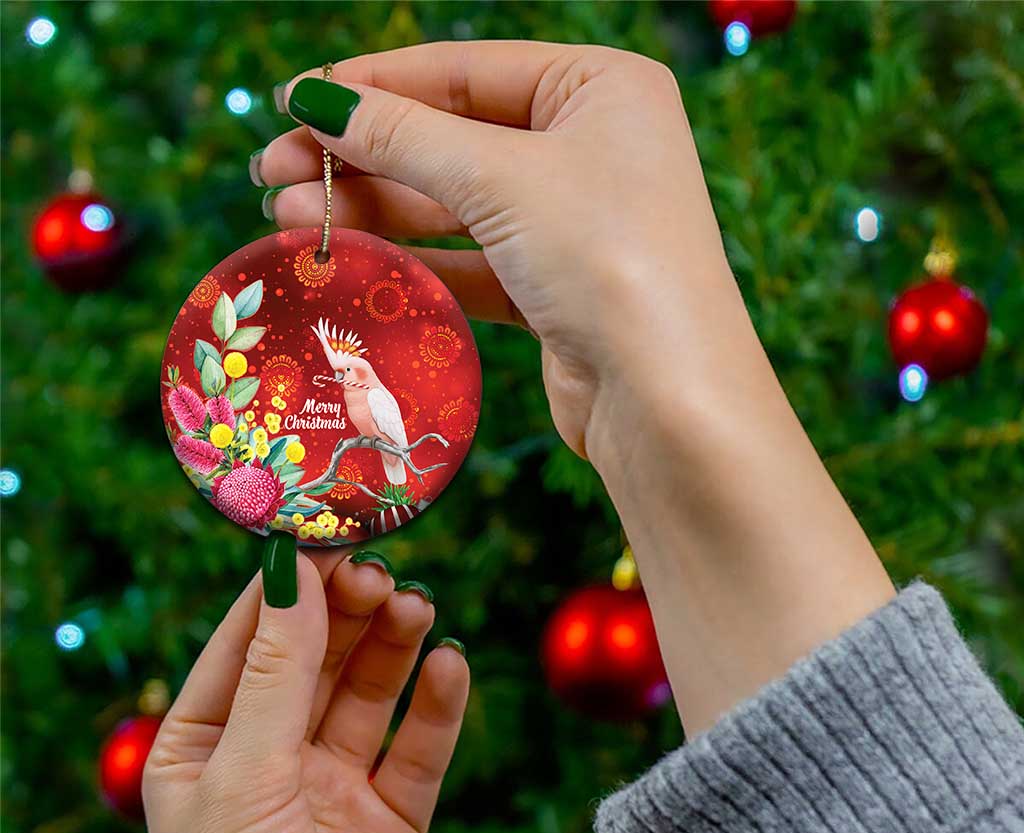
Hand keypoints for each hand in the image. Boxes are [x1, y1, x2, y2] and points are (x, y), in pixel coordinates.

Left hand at [144, 547, 468, 832]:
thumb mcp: (245, 778)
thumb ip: (277, 673)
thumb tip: (292, 570)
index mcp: (205, 747)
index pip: (248, 642)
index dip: (288, 587)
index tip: (329, 533)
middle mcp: (270, 761)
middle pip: (317, 659)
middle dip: (348, 612)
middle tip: (384, 572)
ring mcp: (333, 790)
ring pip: (370, 694)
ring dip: (394, 646)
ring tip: (418, 608)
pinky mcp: (392, 822)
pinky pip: (419, 749)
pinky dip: (438, 705)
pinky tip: (450, 666)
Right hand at [257, 40, 736, 463]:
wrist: (666, 398)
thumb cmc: (606, 258)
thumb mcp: (500, 178)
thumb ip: (404, 137)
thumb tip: (317, 100)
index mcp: (600, 88)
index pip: (464, 71)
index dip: (373, 86)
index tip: (293, 102)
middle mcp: (591, 149)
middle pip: (452, 139)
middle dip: (361, 156)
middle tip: (272, 172)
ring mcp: (574, 223)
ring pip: (455, 206)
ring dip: (374, 212)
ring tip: (289, 219)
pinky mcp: (556, 290)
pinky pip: (471, 263)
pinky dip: (414, 264)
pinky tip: (351, 262)